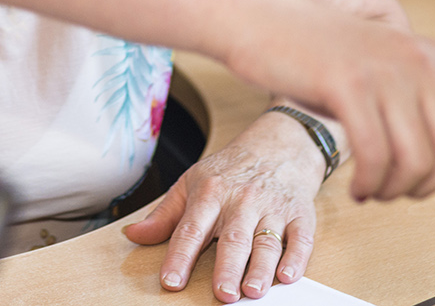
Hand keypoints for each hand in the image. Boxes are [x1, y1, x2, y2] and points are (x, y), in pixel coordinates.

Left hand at [123, 113, 324, 299]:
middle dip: (227, 267)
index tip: (171, 281)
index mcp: (210, 192)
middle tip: (222, 294)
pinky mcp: (300, 214)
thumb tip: (133, 235)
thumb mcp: (191, 182)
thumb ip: (164, 215)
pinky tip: (287, 275)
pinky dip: (296, 258)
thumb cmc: (230, 169)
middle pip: (233, 237)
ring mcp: (273, 207)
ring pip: (266, 241)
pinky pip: (301, 238)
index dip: (180, 256)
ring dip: (261, 268)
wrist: (279, 144)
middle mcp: (242, 200)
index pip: (191, 228)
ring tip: (252, 291)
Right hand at [222, 0, 434, 202]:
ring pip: (415, 159)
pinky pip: (377, 157)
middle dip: (423, 185)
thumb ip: (409, 100)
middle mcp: (413, 58)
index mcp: (426, 54)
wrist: (256, 20)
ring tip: (373, 191)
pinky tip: (357, 188)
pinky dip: (370, 185)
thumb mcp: (374, 68)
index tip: (422, 180)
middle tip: (395, 192)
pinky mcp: (349, 85)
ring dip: (394, 190)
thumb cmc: (310, 52)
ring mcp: (382, 70)